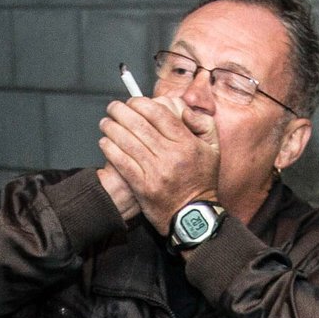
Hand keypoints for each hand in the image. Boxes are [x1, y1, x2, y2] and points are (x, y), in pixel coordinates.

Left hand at [98, 96, 218, 232]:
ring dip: (112, 128)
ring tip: (106, 123)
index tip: (133, 102)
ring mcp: (155, 171)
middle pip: (139, 124)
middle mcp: (170, 155)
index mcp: (186, 143)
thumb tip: (183, 109)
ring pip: (127, 141)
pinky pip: (122, 162)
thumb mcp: (213, 149)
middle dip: (121, 112)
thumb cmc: (201, 180)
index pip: (159, 114)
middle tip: (113, 108)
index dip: (141, 104)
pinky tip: (105, 142)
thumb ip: (203, 123)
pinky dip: (110, 149)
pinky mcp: (143, 186)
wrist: (193, 215)